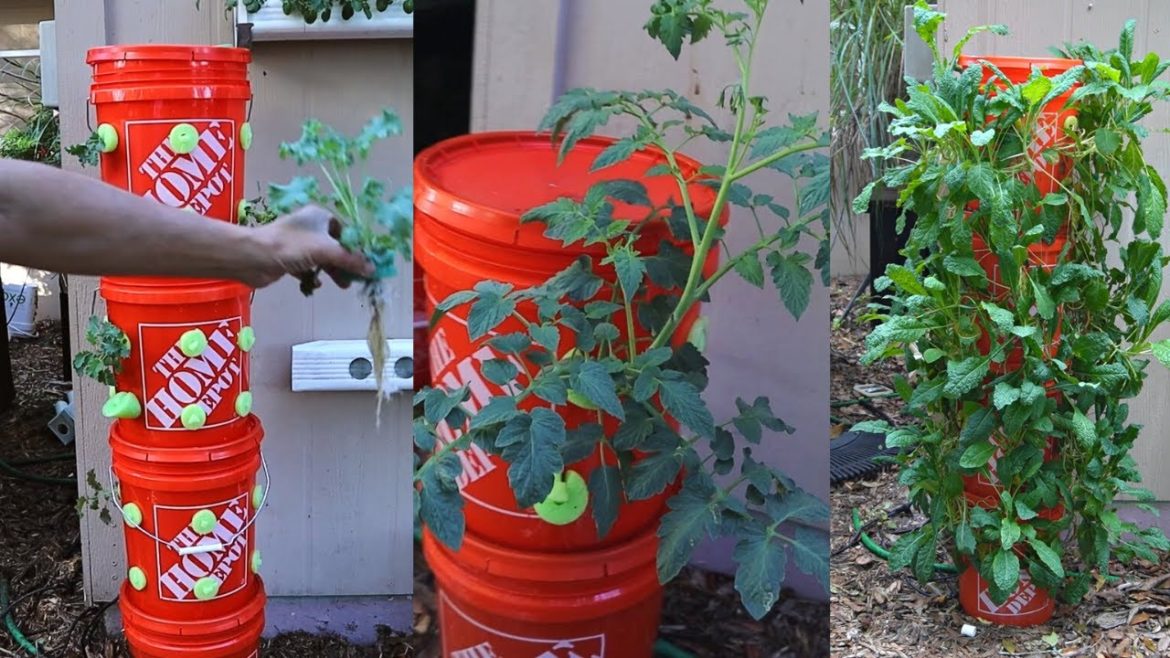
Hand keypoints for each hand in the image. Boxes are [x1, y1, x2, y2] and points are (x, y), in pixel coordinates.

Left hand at [248, 206, 374, 289]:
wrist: (253, 257)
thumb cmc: (292, 246)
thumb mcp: (327, 251)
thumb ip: (351, 260)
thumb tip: (373, 269)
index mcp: (319, 216)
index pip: (346, 231)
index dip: (357, 247)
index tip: (366, 263)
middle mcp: (310, 227)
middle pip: (336, 247)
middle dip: (346, 264)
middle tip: (356, 278)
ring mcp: (298, 243)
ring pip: (323, 259)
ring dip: (332, 272)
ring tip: (341, 285)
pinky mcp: (289, 259)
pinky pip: (308, 268)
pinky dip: (312, 276)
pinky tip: (312, 284)